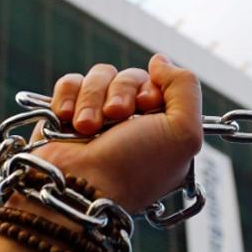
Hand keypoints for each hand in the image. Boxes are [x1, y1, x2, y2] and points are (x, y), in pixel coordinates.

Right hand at [23, 54, 202, 212]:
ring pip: (99, 76)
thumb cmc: (132, 168)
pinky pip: (70, 83)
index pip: (160, 84)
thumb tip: (159, 61)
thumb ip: (186, 88)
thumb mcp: (184, 132)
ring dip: (93, 99)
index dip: (153, 89)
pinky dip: (68, 97)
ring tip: (87, 128)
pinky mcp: (64, 117)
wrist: (76, 189)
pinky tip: (66, 120)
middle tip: (117, 117)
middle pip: (130, 77)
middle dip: (123, 93)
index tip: (147, 106)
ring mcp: (97, 120)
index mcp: (161, 130)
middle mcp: (131, 125)